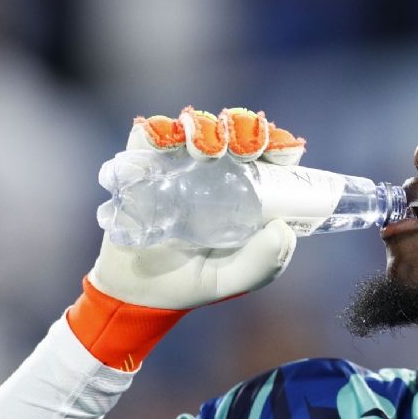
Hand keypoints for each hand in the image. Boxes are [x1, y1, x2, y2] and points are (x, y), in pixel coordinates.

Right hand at [89, 107, 305, 309]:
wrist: (135, 292)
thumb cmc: (190, 282)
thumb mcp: (231, 280)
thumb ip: (263, 263)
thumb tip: (282, 227)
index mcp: (245, 195)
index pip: (269, 158)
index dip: (279, 146)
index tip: (281, 152)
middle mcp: (215, 172)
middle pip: (237, 133)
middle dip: (245, 130)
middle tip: (242, 149)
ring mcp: (178, 164)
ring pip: (198, 126)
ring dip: (207, 129)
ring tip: (205, 151)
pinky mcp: (142, 164)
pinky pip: (151, 135)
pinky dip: (163, 130)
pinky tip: (172, 141)